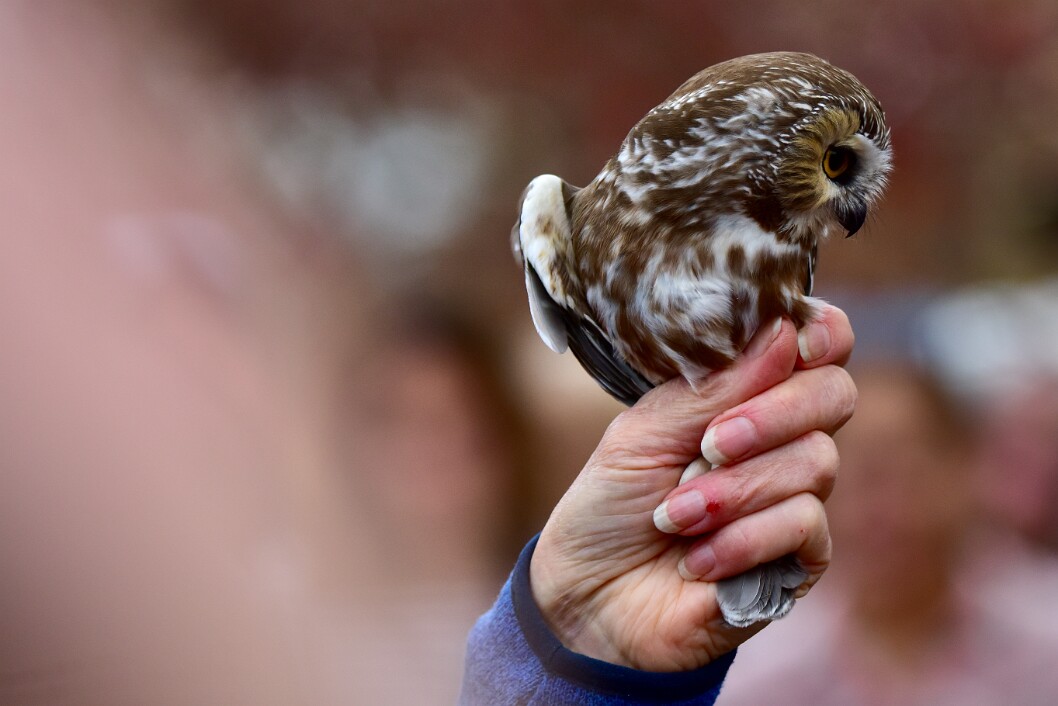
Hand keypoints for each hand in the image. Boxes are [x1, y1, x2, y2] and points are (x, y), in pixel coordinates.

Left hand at [529, 306, 855, 670]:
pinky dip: (744, 538)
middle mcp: (780, 440)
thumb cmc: (609, 507)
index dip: (818, 334)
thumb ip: (711, 388)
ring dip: (734, 491)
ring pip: (816, 461)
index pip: (816, 345)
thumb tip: (784, 328)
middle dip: (772, 414)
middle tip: (709, 444)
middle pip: (834, 393)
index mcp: (742, 396)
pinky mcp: (799, 559)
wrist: (589, 598)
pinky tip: (697, 559)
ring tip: (673, 517)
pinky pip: (806, 524)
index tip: (791, 344)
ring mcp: (794, 497)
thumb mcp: (642, 434)